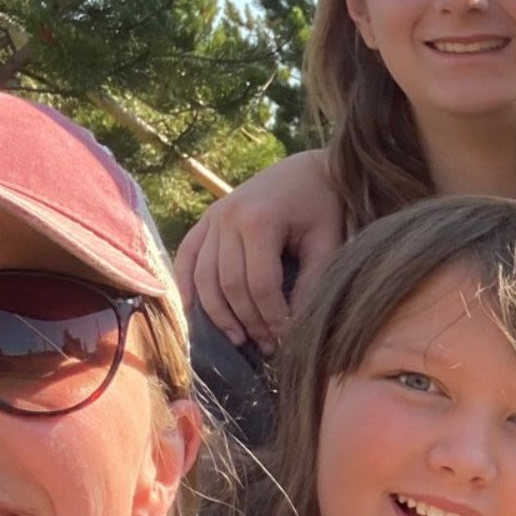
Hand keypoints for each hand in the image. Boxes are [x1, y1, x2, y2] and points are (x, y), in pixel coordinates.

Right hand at [174, 148, 344, 352]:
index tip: (286, 339)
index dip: (272, 317)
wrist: (310, 169)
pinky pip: (187, 257)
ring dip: (217, 314)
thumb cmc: (325, 205)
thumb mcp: (328, 241)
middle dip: (248, 321)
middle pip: (229, 285)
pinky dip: (186, 286)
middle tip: (266, 345)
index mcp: (260, 220)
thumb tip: (292, 328)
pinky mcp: (207, 219)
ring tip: (239, 339)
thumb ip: (311, 283)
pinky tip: (194, 314)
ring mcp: (213, 217)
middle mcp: (228, 217)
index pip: (260, 285)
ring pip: (204, 278)